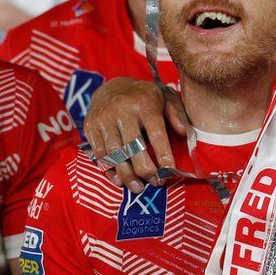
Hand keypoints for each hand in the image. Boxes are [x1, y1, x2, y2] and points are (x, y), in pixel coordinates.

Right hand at [82, 77, 186, 192]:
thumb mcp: (164, 99)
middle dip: (145, 170)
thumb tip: (185, 133)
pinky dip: (110, 170)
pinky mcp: (90, 127)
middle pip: (134, 148)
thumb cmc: (144, 98)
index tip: (169, 172)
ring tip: (138, 187)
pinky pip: (100, 155)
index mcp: (145, 103)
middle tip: (155, 183)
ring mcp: (104, 119)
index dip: (163, 155)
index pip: (156, 134)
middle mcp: (122, 110)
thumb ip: (176, 115)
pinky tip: (119, 180)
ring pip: (115, 154)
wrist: (111, 86)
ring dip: (127, 175)